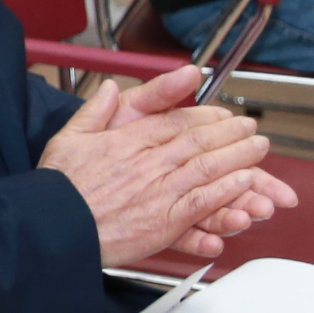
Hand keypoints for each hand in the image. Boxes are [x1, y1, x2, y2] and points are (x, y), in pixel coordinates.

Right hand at [37, 64, 299, 261]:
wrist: (55, 225)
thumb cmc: (60, 186)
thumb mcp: (68, 137)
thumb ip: (94, 110)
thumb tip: (111, 88)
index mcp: (126, 141)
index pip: (175, 122)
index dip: (204, 117)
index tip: (222, 115)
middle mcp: (147, 164)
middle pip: (198, 142)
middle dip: (230, 134)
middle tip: (251, 128)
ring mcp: (158, 193)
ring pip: (207, 170)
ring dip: (237, 158)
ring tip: (258, 149)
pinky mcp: (163, 222)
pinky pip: (201, 203)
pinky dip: (225, 191)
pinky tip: (243, 182)